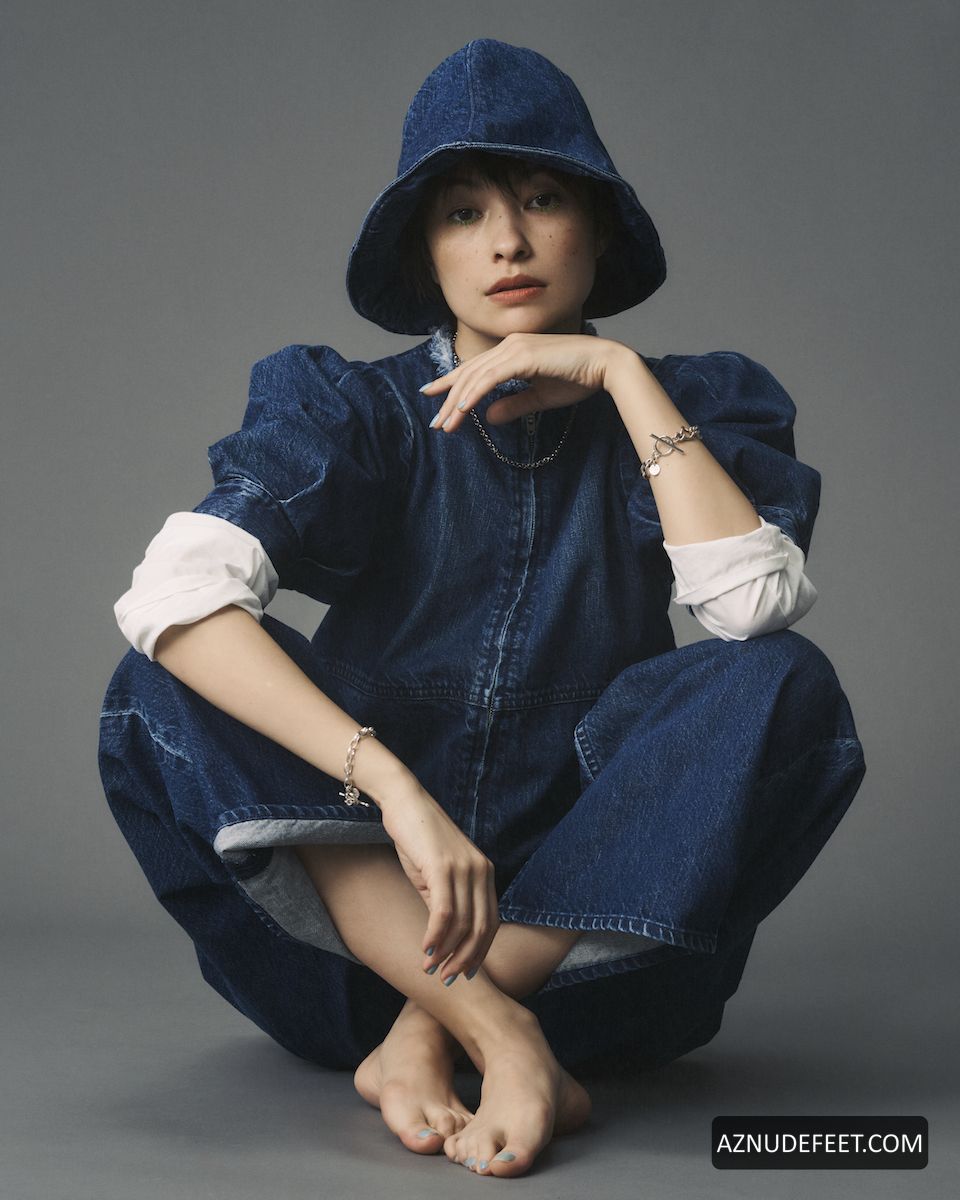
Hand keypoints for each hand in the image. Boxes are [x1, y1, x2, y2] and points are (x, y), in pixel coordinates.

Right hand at [378, 780, 499, 983]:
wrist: (404, 802)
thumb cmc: (418, 838)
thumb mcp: (437, 873)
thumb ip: (446, 901)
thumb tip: (444, 938)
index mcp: (485, 872)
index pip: (490, 922)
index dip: (479, 952)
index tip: (464, 972)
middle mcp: (480, 871)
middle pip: (481, 928)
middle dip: (465, 959)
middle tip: (447, 979)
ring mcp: (463, 868)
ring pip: (462, 924)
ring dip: (446, 952)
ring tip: (430, 968)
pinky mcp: (442, 866)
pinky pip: (444, 912)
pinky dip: (435, 936)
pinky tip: (425, 948)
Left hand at [420, 330, 632, 431]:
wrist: (606, 365)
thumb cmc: (579, 378)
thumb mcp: (540, 397)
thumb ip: (513, 405)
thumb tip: (489, 418)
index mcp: (513, 351)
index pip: (475, 369)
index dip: (451, 384)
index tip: (432, 396)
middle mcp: (510, 345)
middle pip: (469, 373)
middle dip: (449, 399)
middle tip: (435, 423)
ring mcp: (516, 348)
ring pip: (476, 376)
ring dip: (458, 402)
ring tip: (446, 425)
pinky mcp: (524, 357)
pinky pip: (491, 377)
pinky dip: (475, 393)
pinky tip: (463, 410)